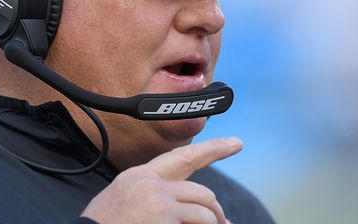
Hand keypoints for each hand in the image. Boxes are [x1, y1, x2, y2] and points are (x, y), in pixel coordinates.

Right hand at [81, 137, 242, 223]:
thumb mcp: (122, 202)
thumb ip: (151, 195)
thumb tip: (186, 205)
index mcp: (138, 177)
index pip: (181, 157)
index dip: (212, 149)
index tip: (235, 143)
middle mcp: (150, 184)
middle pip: (200, 190)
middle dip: (215, 211)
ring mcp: (159, 201)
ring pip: (205, 208)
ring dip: (212, 223)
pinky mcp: (165, 218)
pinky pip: (201, 222)